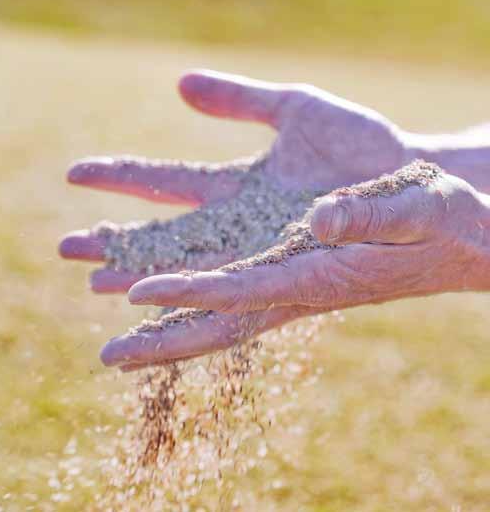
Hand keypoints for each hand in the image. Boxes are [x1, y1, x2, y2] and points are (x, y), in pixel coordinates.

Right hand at [60, 69, 409, 291]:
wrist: (417, 181)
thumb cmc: (362, 146)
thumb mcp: (295, 109)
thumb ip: (239, 99)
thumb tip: (179, 85)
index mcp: (240, 188)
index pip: (169, 183)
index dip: (123, 178)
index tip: (76, 173)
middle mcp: (244, 230)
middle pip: (170, 240)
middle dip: (120, 244)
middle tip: (66, 248)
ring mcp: (264, 258)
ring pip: (191, 279)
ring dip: (144, 285)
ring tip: (96, 292)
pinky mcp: (289, 284)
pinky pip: (232, 302)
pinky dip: (189, 306)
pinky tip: (150, 312)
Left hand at [100, 161, 489, 370]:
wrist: (455, 235)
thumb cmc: (445, 220)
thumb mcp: (418, 204)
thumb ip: (371, 214)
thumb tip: (320, 218)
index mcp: (322, 276)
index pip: (244, 294)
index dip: (191, 295)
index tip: (135, 294)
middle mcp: (298, 287)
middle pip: (219, 324)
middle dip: (163, 341)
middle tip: (108, 360)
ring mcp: (293, 280)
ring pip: (219, 305)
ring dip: (167, 312)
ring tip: (112, 305)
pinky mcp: (295, 265)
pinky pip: (235, 283)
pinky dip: (194, 289)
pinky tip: (166, 281)